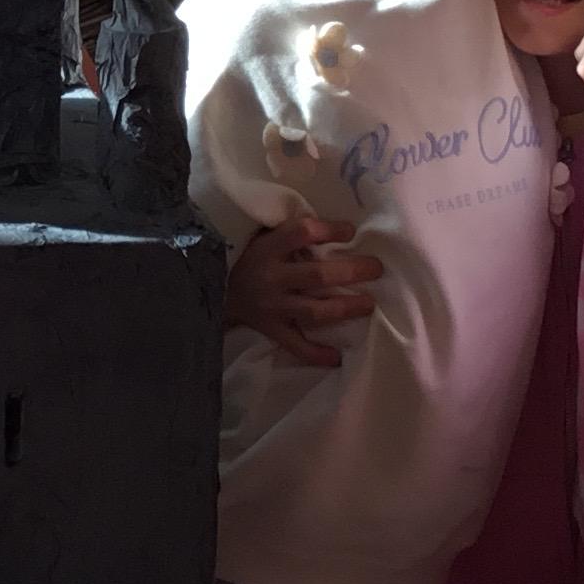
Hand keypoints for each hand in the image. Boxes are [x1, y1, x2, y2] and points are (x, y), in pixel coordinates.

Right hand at [225, 216, 383, 367]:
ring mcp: (271, 307)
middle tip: (376, 268)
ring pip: (312, 311)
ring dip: (343, 308)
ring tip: (368, 304)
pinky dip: (315, 353)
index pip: (300, 233)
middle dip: (351, 271)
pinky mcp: (270, 329)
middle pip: (316, 275)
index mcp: (268, 248)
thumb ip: (287, 233)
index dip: (328, 229)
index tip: (350, 230)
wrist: (207, 290)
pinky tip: (337, 357)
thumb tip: (334, 227)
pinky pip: (295, 345)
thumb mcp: (259, 237)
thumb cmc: (244, 258)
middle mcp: (271, 278)